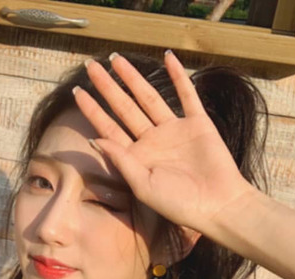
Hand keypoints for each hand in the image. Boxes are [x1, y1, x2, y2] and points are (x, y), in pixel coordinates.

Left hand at [73, 51, 259, 234]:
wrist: (216, 205)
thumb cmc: (178, 203)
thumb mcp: (142, 184)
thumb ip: (120, 160)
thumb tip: (93, 139)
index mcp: (137, 157)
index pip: (109, 129)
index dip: (93, 111)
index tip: (77, 92)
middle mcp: (153, 141)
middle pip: (125, 108)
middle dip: (107, 87)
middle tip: (91, 66)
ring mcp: (174, 131)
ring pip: (149, 97)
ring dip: (134, 78)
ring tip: (117, 59)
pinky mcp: (198, 124)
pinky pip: (186, 95)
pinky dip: (178, 77)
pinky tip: (168, 57)